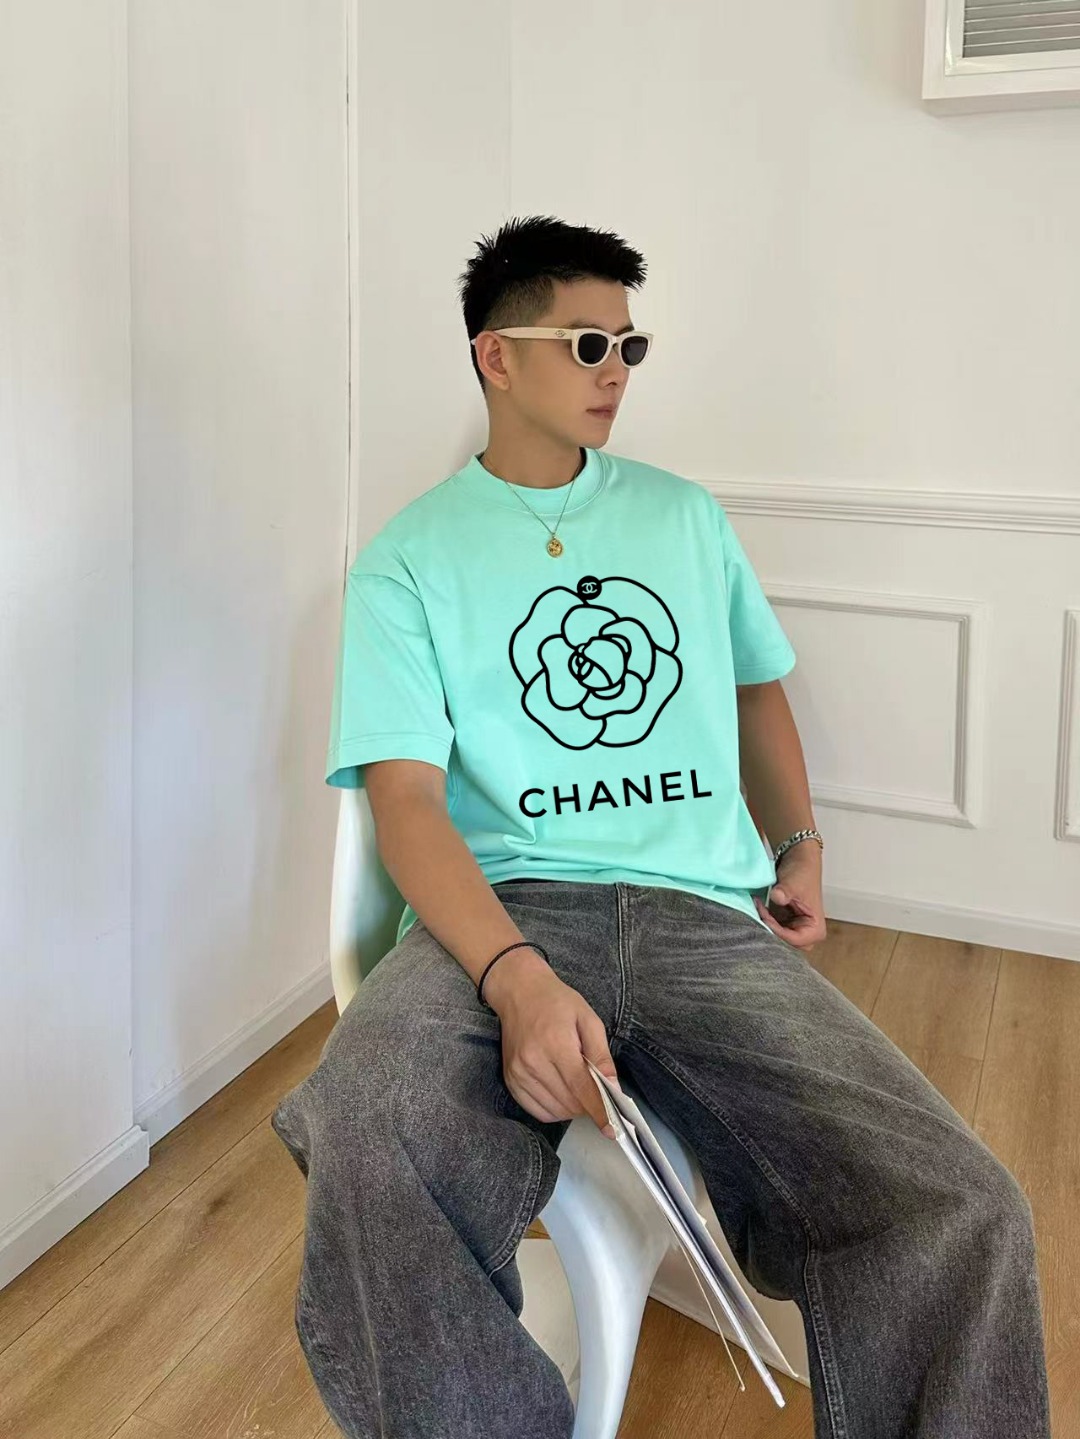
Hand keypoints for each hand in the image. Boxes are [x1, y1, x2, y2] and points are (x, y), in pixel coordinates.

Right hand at [484, 954, 619, 1139]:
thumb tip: (614, 1090)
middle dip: (589, 1106)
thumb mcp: (588, 1019)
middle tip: (598, 1093)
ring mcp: (518, 1073)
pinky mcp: (510, 1080)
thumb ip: (601, 1056)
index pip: (581, 1088)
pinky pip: (536, 1110)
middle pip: (569, 1103)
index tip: (613, 1130)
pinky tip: (562, 1094)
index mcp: (556, 1044)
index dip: (599, 1111)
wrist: (519, 992)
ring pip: (554, 1111)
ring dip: (572, 1109)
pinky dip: (554, 1110)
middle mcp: (533, 1062)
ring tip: (579, 1089)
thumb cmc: (558, 1002)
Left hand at [754, 847, 826, 952]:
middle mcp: (807, 932)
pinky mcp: (786, 923)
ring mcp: (795, 928)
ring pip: (777, 938)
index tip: (765, 916)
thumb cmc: (802, 872)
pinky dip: (765, 921)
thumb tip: (778, 897)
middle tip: (760, 914)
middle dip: (771, 931)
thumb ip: (785, 893)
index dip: (777, 930)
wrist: (798, 859)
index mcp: (816, 929)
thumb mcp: (793, 883)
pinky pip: (773, 929)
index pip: (793, 940)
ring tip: (759, 908)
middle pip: (785, 944)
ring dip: (766, 926)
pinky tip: (759, 908)